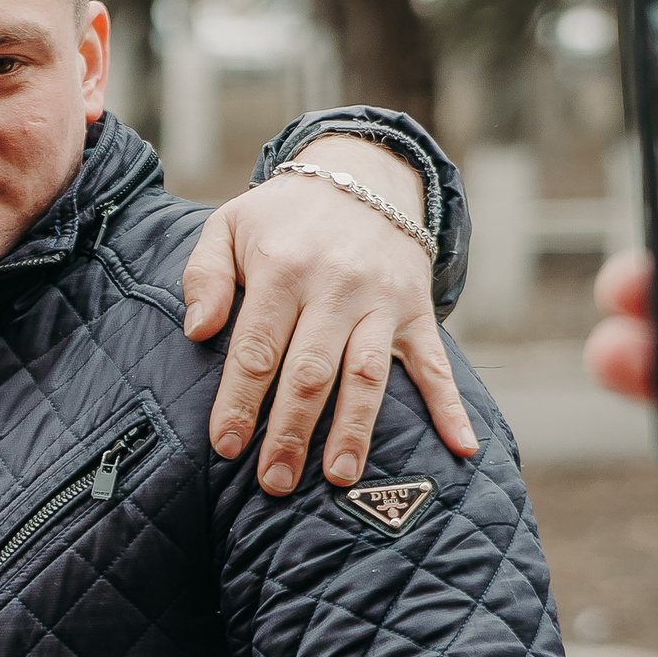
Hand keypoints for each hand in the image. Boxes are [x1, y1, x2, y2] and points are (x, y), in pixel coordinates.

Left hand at [182, 135, 478, 491]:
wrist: (363, 175)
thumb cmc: (282, 216)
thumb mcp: (228, 227)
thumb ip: (203, 277)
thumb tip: (196, 331)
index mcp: (283, 269)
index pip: (258, 349)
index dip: (241, 401)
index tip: (226, 446)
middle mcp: (337, 287)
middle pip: (312, 372)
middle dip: (291, 432)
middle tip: (273, 482)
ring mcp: (382, 301)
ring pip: (368, 375)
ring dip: (354, 430)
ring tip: (339, 478)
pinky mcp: (416, 310)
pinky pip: (435, 363)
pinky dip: (450, 407)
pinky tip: (461, 448)